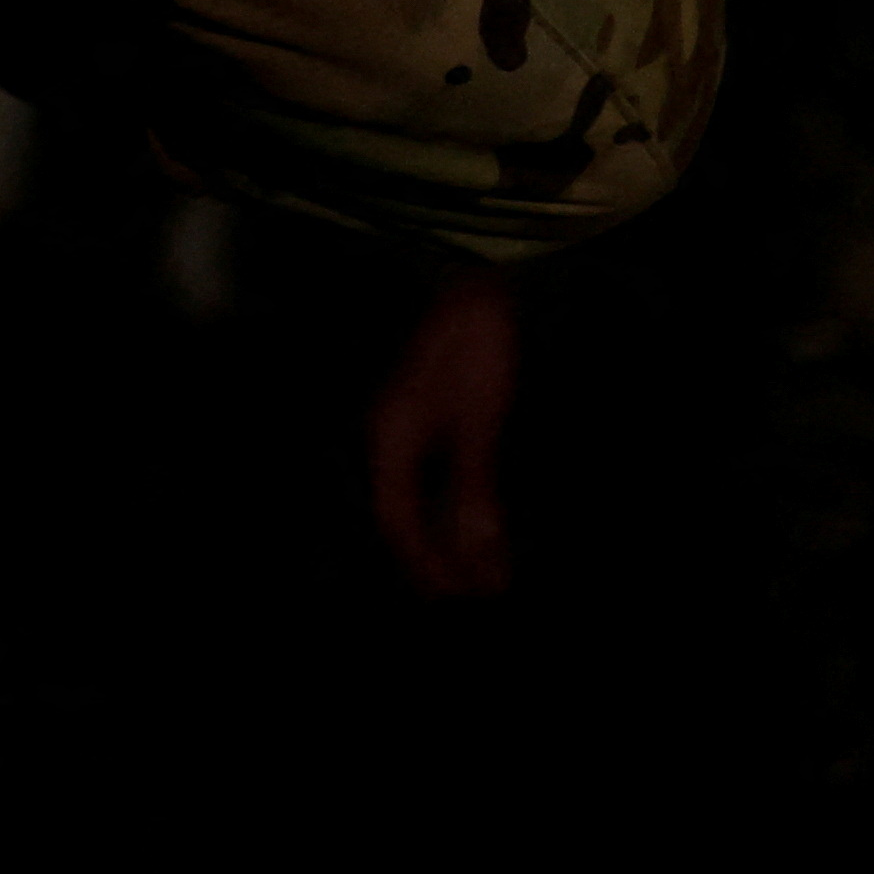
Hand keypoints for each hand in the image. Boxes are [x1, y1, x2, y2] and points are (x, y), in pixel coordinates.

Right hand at [366, 266, 519, 597]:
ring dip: (450, 534)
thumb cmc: (475, 339)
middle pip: (405, 512)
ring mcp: (412, 422)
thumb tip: (476, 556)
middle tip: (472, 594)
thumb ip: (473, 486)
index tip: (459, 597)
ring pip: (422, 495)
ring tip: (483, 570)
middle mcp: (392, 434)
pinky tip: (479, 519)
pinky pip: (438, 475)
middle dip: (436, 558)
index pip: (397, 518)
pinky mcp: (436, 412)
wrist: (478, 276)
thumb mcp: (478, 416)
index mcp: (390, 436)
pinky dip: (458, 505)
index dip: (426, 563)